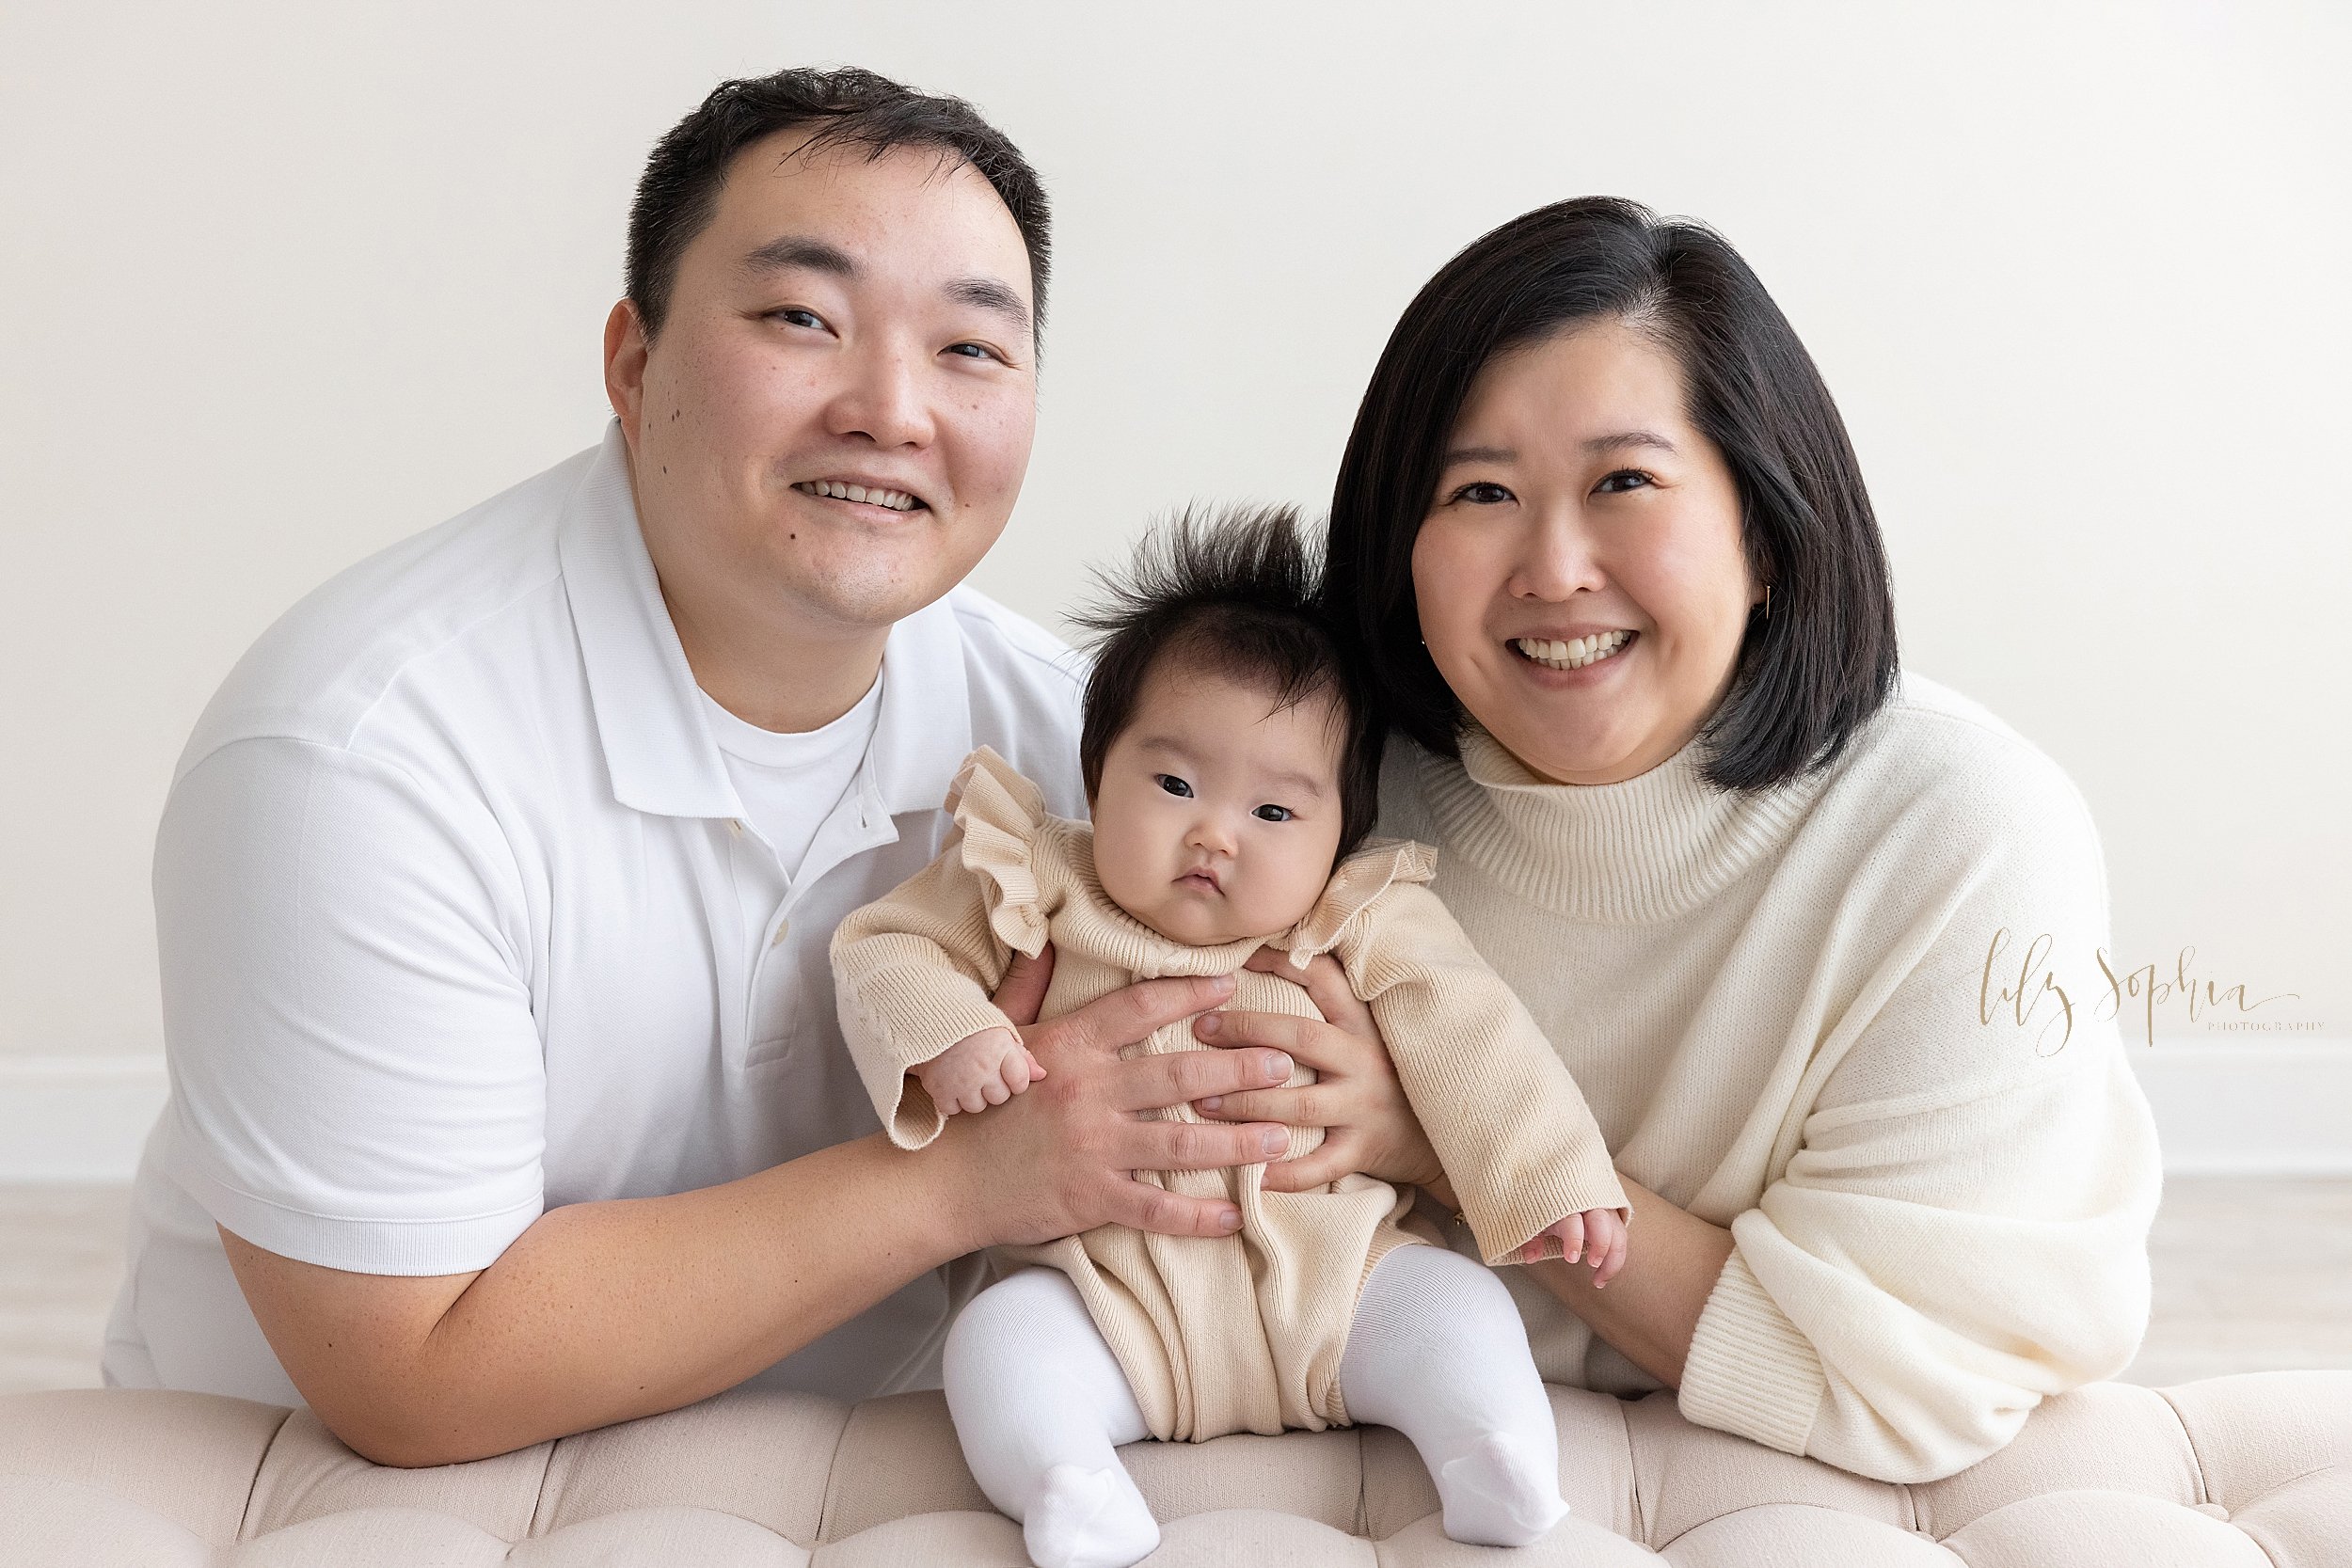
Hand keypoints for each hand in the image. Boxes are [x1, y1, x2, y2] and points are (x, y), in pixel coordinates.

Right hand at [913, 1026, 1046, 1114]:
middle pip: (1000, 1097)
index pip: (1020, 1083)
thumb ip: (1022, 1055)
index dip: (1015, 1079)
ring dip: (973, 1096)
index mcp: (1000, 1050)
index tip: (1004, 1070)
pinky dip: (951, 1100)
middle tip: (982, 1072)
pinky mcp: (938, 1088)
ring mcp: (959, 1081)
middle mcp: (982, 1068)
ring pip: (977, 1107)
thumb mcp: (1001, 1032)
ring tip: (966, 1078)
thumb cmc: (971, 1024)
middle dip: (994, 1088)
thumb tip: (1042, 1075)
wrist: (930, 1017)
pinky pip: (952, 1109)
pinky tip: (951, 1084)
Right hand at [933, 949, 1301, 1247]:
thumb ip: (1029, 988)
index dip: (1188, 993)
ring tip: (1280, 1137)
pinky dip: (1199, 1216)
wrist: (943, 1180)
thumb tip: (1045, 940)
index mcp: (1069, 1045)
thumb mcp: (998, 1037)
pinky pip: (1157, 1208)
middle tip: (1284, 1063)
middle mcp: (1088, 1092)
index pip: (1139, 1008)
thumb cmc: (975, 1106)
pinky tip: (1235, 1213)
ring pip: (1183, 1143)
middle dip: (1240, 1067)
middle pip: (1180, 1073)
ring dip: (1238, 1141)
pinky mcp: (1091, 1197)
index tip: (1230, 987)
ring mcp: (1093, 1147)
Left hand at [1189, 949, 1444, 1195]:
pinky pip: (1317, 1167)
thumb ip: (1332, 1003)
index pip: (1323, 979)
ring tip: (1202, 1101)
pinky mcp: (1363, 1151)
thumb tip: (1273, 958)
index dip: (1279, 962)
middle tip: (1201, 1029)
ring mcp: (1364, 1108)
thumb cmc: (1392, 1075)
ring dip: (1247, 1103)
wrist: (1444, 1135)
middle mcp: (1364, 1061)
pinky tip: (1247, 1172)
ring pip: (1299, 1105)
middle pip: (1302, 1038)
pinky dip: (1282, 1173)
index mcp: (1363, 1025)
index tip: (1234, 959)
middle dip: (1247, 1031)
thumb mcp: (1371, 1030)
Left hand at [1510, 1206, 1627, 1285]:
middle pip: (1601, 1222)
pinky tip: (1605, 1273)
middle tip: (1593, 1263)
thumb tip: (1531, 1257)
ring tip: (1600, 1278)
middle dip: (1601, 1244)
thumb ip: (1531, 1238)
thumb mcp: (1533, 1220)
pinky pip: (1621, 1235)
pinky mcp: (1614, 1215)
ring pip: (1617, 1231)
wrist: (1559, 1184)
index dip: (1573, 1239)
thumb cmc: (1546, 1206)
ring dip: (1613, 1256)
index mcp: (1564, 1204)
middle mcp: (1588, 1204)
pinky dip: (1617, 1256)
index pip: (1572, 1221)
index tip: (1571, 1258)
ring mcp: (1604, 1209)